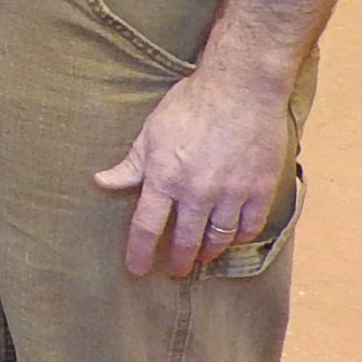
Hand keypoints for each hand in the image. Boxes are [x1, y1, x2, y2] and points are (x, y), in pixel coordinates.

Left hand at [92, 70, 293, 276]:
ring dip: (207, 252)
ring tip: (201, 257)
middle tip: (174, 270)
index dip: (140, 252)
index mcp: (165, 178)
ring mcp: (230, 194)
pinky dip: (237, 237)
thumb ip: (130, 165)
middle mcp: (197, 193)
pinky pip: (247, 227)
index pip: (147, 226)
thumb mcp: (151, 132)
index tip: (137, 269)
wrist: (240, 91)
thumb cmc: (190, 106)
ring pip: (217, 238)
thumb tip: (102, 181)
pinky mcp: (259, 191)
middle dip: (177, 260)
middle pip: (185, 240)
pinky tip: (230, 238)